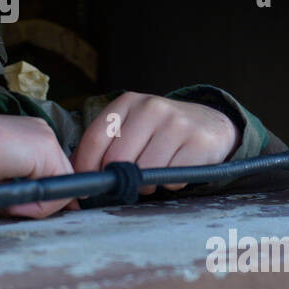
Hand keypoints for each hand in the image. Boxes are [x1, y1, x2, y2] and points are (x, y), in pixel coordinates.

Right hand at [0, 112, 79, 218]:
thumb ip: (21, 192)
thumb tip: (39, 212)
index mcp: (29, 137)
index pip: (53, 171)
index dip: (47, 197)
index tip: (32, 214)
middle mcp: (42, 133)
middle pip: (61, 177)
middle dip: (44, 202)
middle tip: (12, 211)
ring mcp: (46, 138)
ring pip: (63, 184)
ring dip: (40, 205)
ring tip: (7, 207)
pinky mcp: (45, 148)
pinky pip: (58, 188)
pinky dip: (40, 205)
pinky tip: (12, 204)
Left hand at [72, 93, 237, 193]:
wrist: (212, 123)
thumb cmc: (162, 131)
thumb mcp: (132, 126)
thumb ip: (106, 143)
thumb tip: (76, 172)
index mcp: (128, 102)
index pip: (95, 138)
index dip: (86, 167)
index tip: (86, 186)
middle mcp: (152, 108)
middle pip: (117, 158)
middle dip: (120, 178)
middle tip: (130, 180)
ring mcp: (177, 123)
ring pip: (144, 171)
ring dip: (146, 184)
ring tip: (155, 173)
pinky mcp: (199, 142)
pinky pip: (171, 178)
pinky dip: (170, 184)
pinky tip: (175, 169)